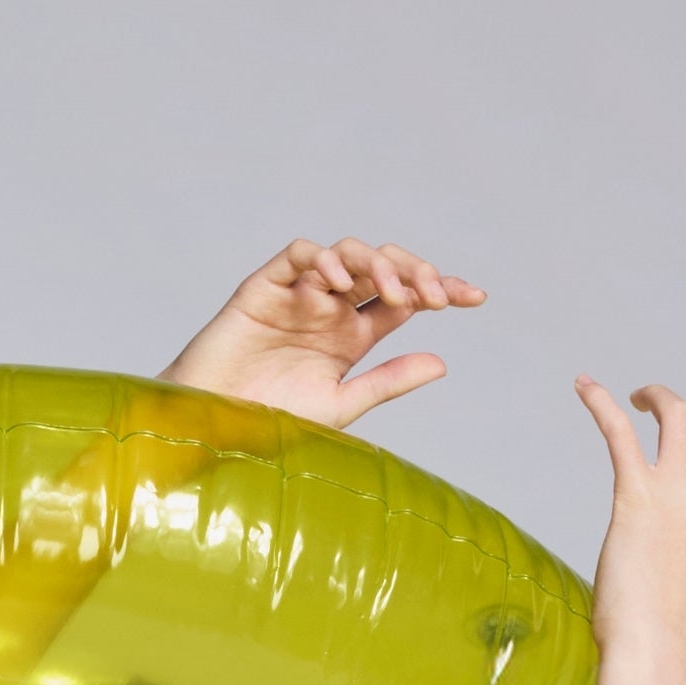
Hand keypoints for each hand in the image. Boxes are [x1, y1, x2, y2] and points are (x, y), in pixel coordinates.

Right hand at [162, 235, 484, 426]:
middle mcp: (330, 309)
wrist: (210, 431)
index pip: (405, 298)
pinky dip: (322, 260)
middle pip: (385, 268)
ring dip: (376, 264)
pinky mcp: (264, 287)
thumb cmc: (266, 425)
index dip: (441, 290)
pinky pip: (300, 255)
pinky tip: (339, 283)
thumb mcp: (339, 406)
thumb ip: (387, 382)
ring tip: (390, 293)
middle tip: (435, 298)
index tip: (475, 298)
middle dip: (416, 273)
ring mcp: (299, 294)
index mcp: (351, 335)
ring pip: (349, 254)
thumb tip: (442, 361)